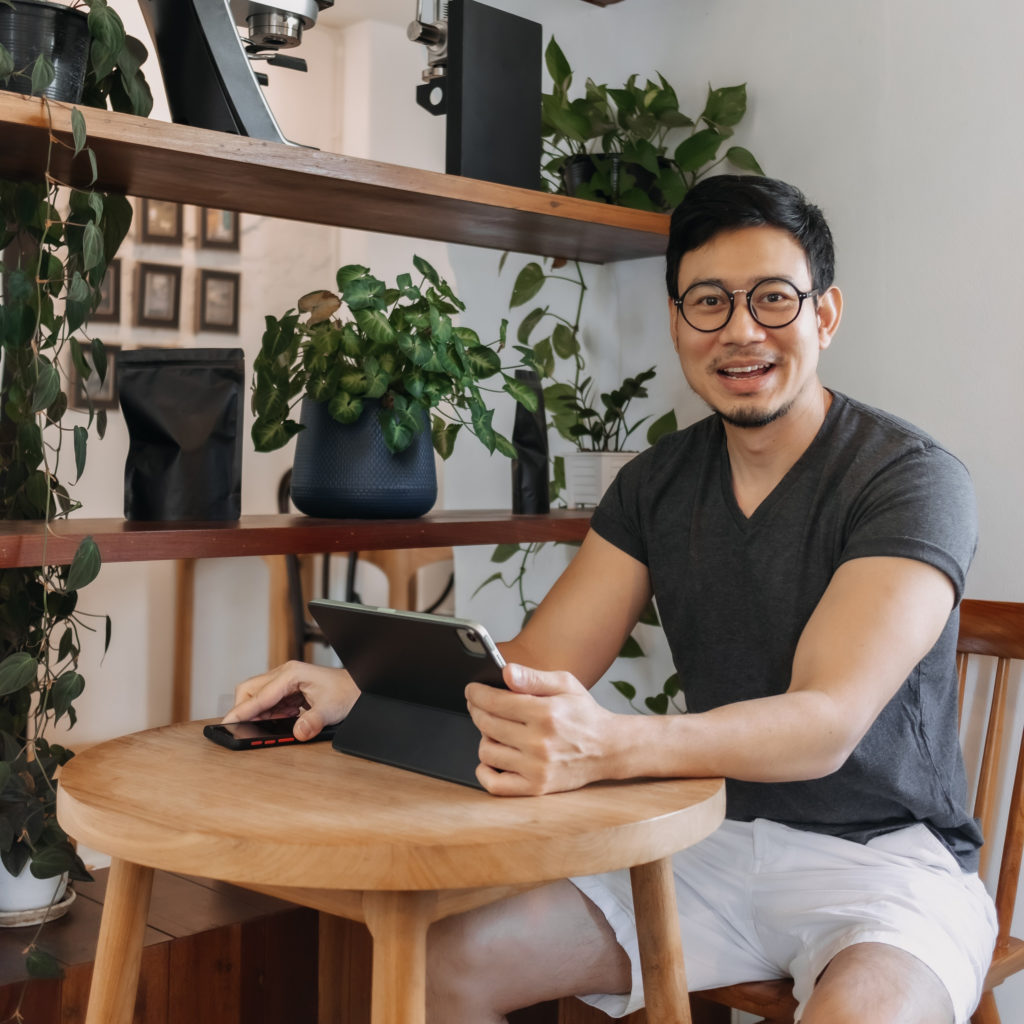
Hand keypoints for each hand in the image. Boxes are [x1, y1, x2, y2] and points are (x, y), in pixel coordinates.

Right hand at [222, 661, 358, 740]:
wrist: (359, 688)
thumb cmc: (347, 693)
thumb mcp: (331, 710)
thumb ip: (313, 722)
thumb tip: (298, 733)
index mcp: (292, 674)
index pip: (259, 695)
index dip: (242, 711)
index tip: (227, 723)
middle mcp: (285, 674)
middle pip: (250, 691)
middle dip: (244, 710)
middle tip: (243, 729)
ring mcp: (286, 681)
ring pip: (258, 697)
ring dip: (258, 713)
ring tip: (265, 728)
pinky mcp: (289, 690)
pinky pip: (269, 702)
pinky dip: (269, 714)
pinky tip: (279, 722)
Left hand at [465, 663, 616, 795]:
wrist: (608, 748)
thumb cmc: (584, 714)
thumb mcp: (565, 684)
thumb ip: (533, 677)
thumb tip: (506, 672)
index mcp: (545, 713)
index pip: (495, 702)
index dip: (476, 693)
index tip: (471, 690)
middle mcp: (539, 742)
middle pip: (487, 724)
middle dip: (477, 711)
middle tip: (479, 705)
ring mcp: (536, 768)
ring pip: (487, 752)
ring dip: (485, 737)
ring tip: (495, 730)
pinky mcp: (536, 787)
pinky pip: (495, 784)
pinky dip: (485, 771)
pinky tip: (492, 758)